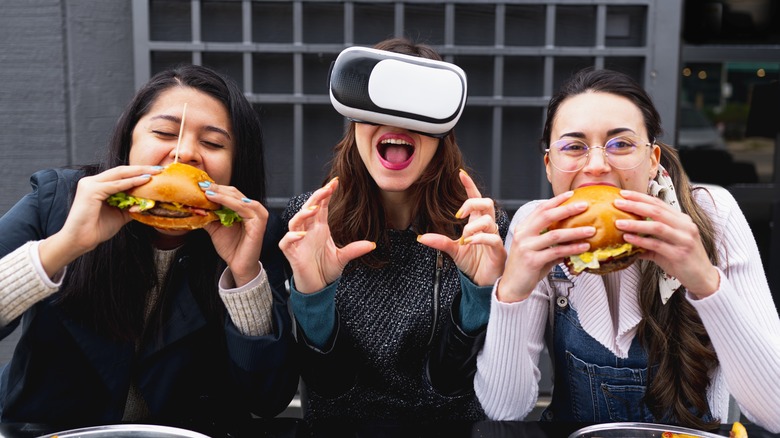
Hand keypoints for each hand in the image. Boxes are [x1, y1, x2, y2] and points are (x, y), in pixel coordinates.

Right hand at [39, 165, 162, 275]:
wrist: (80, 241)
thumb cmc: (97, 229)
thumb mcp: (120, 215)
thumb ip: (131, 206)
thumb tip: (149, 202)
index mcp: (97, 185)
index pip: (120, 175)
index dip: (138, 172)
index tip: (156, 173)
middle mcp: (92, 181)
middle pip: (121, 171)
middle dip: (141, 169)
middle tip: (159, 168)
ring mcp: (90, 184)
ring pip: (119, 175)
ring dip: (139, 173)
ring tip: (155, 173)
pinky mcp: (91, 190)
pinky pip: (115, 185)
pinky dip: (131, 183)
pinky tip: (144, 181)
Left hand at [201, 183, 268, 287]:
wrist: (238, 264)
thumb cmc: (230, 247)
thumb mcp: (215, 228)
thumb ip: (208, 215)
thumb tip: (194, 205)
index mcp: (242, 209)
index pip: (229, 193)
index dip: (215, 189)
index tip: (200, 186)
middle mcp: (251, 209)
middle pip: (234, 192)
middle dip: (217, 189)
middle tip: (202, 186)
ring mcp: (257, 215)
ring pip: (239, 199)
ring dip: (222, 195)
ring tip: (208, 193)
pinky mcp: (259, 222)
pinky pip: (247, 208)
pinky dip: (233, 203)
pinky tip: (220, 200)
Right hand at [278, 178, 374, 292]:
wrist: (317, 287)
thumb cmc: (326, 269)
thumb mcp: (342, 258)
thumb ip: (354, 250)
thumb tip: (372, 244)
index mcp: (320, 228)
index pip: (321, 206)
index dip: (326, 194)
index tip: (335, 182)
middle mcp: (308, 231)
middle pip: (308, 209)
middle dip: (316, 198)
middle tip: (326, 189)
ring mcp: (298, 241)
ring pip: (295, 222)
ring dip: (303, 214)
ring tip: (314, 210)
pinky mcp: (291, 253)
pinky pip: (286, 242)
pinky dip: (291, 237)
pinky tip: (301, 234)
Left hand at [417, 170, 505, 286]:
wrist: (482, 281)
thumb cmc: (473, 263)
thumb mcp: (453, 250)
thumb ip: (440, 241)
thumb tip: (420, 237)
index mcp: (477, 223)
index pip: (476, 199)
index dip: (470, 186)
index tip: (461, 174)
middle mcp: (487, 227)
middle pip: (487, 203)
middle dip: (472, 203)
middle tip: (458, 214)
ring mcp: (494, 237)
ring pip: (489, 220)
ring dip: (473, 226)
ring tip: (464, 237)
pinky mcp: (498, 250)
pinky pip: (493, 238)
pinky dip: (479, 238)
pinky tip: (469, 242)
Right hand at [496, 191, 593, 302]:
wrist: (512, 287)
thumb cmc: (527, 268)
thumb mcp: (538, 250)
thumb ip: (553, 242)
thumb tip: (575, 237)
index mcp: (523, 228)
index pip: (540, 209)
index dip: (556, 200)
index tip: (571, 194)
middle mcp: (523, 235)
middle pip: (547, 216)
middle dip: (567, 209)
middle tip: (584, 205)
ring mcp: (526, 247)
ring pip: (555, 234)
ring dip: (575, 231)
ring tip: (591, 230)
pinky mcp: (532, 260)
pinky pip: (557, 252)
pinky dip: (572, 248)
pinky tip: (584, 247)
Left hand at [614, 190, 719, 296]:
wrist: (701, 277)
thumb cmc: (683, 259)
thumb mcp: (667, 244)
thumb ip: (650, 238)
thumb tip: (627, 235)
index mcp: (682, 220)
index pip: (659, 203)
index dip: (641, 197)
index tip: (624, 194)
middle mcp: (685, 226)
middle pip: (657, 211)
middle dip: (635, 205)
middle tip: (618, 203)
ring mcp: (684, 240)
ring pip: (657, 226)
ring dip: (636, 224)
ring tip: (619, 222)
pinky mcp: (680, 254)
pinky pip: (657, 245)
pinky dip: (641, 241)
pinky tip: (629, 239)